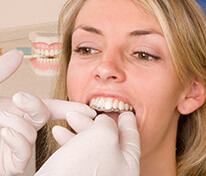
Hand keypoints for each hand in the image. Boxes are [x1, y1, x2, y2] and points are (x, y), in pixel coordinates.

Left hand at [0, 50, 96, 174]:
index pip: (50, 107)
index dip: (69, 107)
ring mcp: (17, 145)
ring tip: (1, 123)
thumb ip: (2, 72)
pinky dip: (16, 140)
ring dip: (18, 124)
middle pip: (43, 116)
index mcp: (18, 111)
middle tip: (20, 100)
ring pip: (33, 132)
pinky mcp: (13, 162)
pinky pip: (25, 150)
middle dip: (35, 106)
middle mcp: (20, 126)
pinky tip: (4, 135)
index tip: (87, 109)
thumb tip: (18, 54)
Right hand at [35, 112, 139, 175]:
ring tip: (69, 117)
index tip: (127, 113)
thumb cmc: (83, 169)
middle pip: (110, 139)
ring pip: (91, 143)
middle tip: (88, 110)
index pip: (132, 138)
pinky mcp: (79, 175)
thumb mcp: (103, 136)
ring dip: (79, 127)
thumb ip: (108, 124)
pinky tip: (59, 132)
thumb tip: (104, 121)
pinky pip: (78, 152)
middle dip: (96, 121)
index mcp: (128, 165)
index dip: (129, 123)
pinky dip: (69, 139)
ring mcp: (96, 174)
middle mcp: (114, 172)